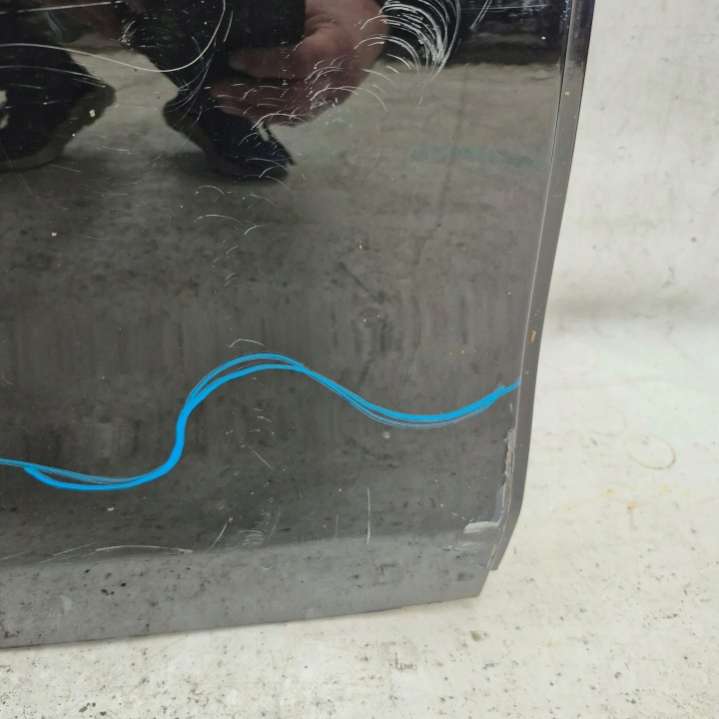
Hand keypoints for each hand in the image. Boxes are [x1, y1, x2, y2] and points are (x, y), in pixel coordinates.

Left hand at [212, 0, 386, 124]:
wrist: (369, 32)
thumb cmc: (339, 8)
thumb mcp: (312, 4)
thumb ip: (281, 18)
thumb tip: (237, 26)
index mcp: (337, 47)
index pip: (298, 62)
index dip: (264, 63)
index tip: (233, 59)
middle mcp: (337, 80)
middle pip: (292, 98)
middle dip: (251, 95)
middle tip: (217, 89)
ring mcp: (333, 98)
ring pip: (291, 113)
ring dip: (253, 110)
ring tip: (223, 102)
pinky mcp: (325, 107)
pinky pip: (294, 116)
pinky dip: (266, 113)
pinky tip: (243, 109)